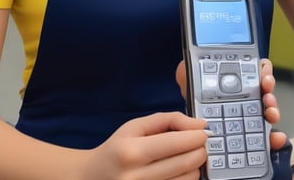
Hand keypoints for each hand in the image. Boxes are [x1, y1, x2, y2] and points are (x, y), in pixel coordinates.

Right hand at [80, 111, 207, 179]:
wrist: (91, 179)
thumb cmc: (116, 150)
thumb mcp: (135, 127)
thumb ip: (168, 120)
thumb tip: (200, 124)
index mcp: (132, 152)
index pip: (179, 142)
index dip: (198, 135)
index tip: (202, 131)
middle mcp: (137, 177)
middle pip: (189, 162)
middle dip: (200, 149)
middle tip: (198, 143)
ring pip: (190, 179)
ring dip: (194, 166)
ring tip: (184, 157)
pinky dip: (186, 178)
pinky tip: (177, 171)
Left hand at [175, 58, 286, 150]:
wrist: (191, 135)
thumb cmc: (194, 104)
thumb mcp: (187, 82)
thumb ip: (187, 70)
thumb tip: (187, 66)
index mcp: (235, 81)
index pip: (255, 70)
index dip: (263, 70)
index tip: (262, 73)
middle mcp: (247, 96)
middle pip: (266, 89)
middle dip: (269, 88)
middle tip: (266, 90)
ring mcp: (251, 117)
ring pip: (269, 111)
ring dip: (273, 110)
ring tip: (270, 113)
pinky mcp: (252, 138)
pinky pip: (267, 138)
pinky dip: (274, 139)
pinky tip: (276, 138)